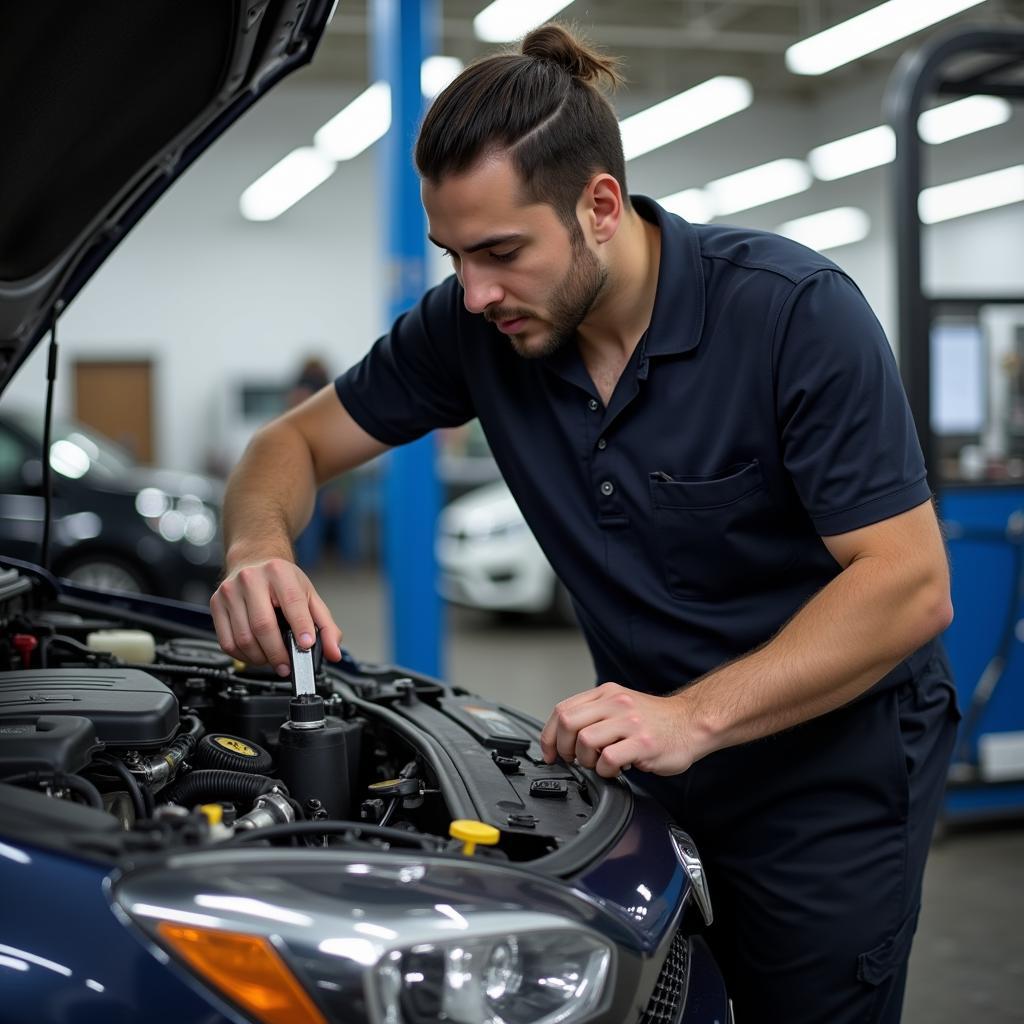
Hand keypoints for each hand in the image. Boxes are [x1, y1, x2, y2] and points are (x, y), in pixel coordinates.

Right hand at [210, 558, 342, 675]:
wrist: (254, 560)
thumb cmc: (282, 580)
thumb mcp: (309, 595)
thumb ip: (325, 625)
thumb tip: (333, 651)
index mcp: (279, 573)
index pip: (292, 603)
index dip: (300, 628)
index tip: (306, 646)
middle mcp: (251, 579)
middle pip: (263, 626)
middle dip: (278, 653)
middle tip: (287, 665)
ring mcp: (230, 591)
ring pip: (243, 638)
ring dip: (260, 658)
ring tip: (272, 660)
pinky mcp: (215, 604)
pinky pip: (227, 642)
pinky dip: (243, 656)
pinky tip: (255, 654)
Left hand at [539, 682, 697, 778]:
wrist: (692, 723)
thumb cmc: (656, 721)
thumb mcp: (621, 706)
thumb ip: (595, 714)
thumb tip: (564, 737)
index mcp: (606, 694)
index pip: (562, 709)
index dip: (549, 735)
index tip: (551, 753)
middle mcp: (616, 703)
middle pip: (567, 722)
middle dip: (564, 748)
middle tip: (575, 760)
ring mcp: (630, 722)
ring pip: (585, 741)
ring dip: (587, 761)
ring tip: (600, 764)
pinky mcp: (643, 743)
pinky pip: (609, 759)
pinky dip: (606, 770)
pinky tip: (616, 770)